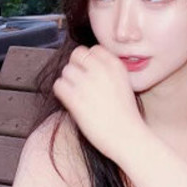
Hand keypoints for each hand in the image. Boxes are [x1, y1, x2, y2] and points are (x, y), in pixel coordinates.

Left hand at [52, 45, 143, 160]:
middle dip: (76, 67)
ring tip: (77, 96)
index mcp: (115, 65)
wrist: (127, 137)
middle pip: (77, 55)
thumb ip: (108, 70)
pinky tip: (71, 102)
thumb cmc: (125, 115)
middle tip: (80, 83)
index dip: (89, 61)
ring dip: (68, 82)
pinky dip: (61, 93)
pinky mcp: (75, 99)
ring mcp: (87, 83)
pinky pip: (58, 86)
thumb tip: (86, 65)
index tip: (90, 74)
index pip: (93, 49)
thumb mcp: (124, 84)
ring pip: (66, 70)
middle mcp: (101, 70)